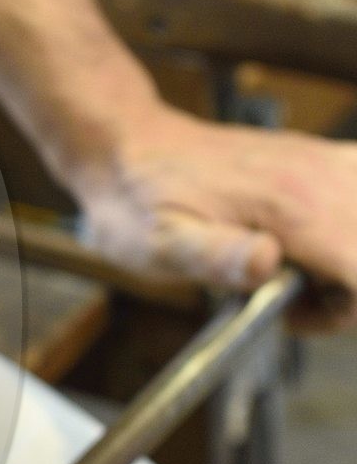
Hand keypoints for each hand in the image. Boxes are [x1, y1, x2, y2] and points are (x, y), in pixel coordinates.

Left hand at [73, 104, 356, 323]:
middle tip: (287, 295)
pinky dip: (350, 227)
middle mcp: (319, 175)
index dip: (341, 311)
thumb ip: (216, 256)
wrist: (128, 148)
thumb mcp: (160, 244)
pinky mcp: (319, 159)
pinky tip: (312, 242)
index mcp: (289, 204)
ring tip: (296, 270)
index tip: (293, 314)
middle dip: (347, 291)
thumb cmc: (139, 200)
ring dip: (350, 260)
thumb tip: (266, 262)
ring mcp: (324, 161)